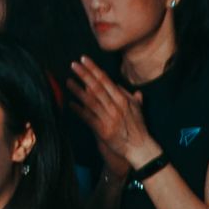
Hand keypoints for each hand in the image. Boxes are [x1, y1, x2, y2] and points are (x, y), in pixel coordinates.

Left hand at [65, 57, 158, 178]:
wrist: (139, 148)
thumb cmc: (138, 128)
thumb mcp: (137, 109)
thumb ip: (131, 97)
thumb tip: (124, 87)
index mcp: (123, 99)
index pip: (106, 80)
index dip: (94, 69)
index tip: (84, 60)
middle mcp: (115, 107)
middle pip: (97, 87)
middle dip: (84, 75)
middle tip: (73, 65)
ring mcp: (109, 118)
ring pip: (91, 101)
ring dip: (78, 91)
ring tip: (68, 81)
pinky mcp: (103, 130)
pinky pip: (88, 118)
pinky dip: (79, 111)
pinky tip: (71, 104)